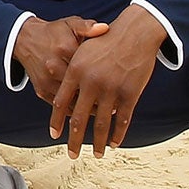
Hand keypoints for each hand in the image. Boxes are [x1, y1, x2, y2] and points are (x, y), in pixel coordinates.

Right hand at [12, 14, 109, 104]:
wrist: (25, 40)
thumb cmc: (54, 33)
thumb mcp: (70, 24)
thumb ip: (87, 26)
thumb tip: (105, 28)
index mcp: (64, 48)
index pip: (90, 67)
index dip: (106, 77)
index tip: (119, 84)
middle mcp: (54, 66)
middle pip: (82, 88)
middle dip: (99, 97)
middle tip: (116, 105)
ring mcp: (46, 80)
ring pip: (71, 101)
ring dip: (87, 109)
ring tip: (104, 111)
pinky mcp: (41, 90)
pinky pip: (61, 106)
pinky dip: (74, 110)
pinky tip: (87, 112)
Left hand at [50, 4, 167, 156]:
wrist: (134, 33)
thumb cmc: (106, 41)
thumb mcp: (82, 51)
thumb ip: (74, 76)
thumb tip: (66, 99)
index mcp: (75, 70)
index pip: (60, 102)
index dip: (56, 121)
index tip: (54, 135)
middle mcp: (90, 82)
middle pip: (78, 118)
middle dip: (74, 139)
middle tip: (71, 154)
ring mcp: (111, 89)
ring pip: (101, 123)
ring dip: (98, 142)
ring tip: (96, 154)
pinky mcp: (130, 94)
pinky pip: (122, 119)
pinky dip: (118, 134)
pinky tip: (114, 143)